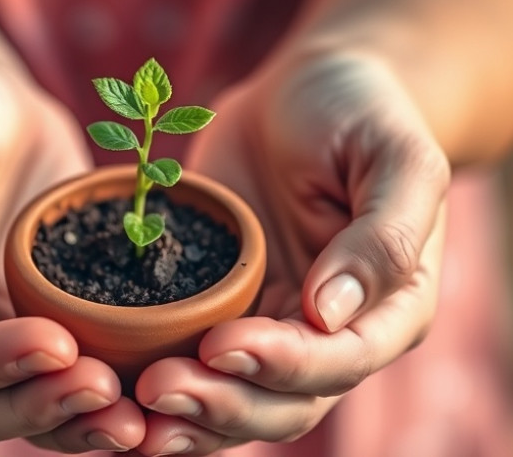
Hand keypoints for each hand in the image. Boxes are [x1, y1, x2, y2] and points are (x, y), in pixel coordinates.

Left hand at [134, 52, 449, 454]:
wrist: (306, 92)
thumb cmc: (361, 112)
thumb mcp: (394, 155)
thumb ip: (383, 235)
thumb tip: (331, 313)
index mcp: (390, 309)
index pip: (340, 361)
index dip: (281, 366)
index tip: (219, 344)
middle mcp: (334, 336)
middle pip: (283, 404)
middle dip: (221, 404)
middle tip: (157, 388)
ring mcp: (274, 328)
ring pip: (236, 403)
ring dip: (187, 419)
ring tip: (132, 412)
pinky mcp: (223, 311)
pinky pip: (197, 368)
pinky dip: (165, 394)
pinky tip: (118, 395)